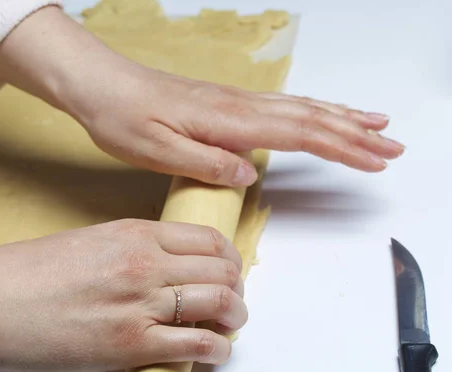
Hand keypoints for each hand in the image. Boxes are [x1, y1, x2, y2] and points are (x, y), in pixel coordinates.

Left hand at [0, 6, 404, 186]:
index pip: (298, 133)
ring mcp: (230, 101)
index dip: (341, 147)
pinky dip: (307, 113)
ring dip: (338, 118)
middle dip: (354, 133)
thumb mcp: (154, 148)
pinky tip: (315, 118)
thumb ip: (204, 162)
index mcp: (225, 119)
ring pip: (297, 108)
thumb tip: (248, 173)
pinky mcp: (220, 103)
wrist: (96, 83)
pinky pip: (276, 108)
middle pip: (309, 117)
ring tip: (371, 126)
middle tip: (391, 146)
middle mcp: (235, 105)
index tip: (374, 159)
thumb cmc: (118, 115)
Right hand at [0, 220, 247, 371]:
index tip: (229, 268)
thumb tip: (162, 265)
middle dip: (236, 286)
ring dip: (235, 316)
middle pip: (221, 270)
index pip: (207, 239)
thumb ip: (130, 250)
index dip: (228, 256)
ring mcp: (141, 304)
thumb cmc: (25, 273)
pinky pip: (197, 344)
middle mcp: (146, 264)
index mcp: (134, 233)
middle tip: (233, 298)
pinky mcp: (131, 344)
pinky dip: (217, 348)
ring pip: (219, 303)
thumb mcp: (87, 242)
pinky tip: (215, 349)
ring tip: (231, 324)